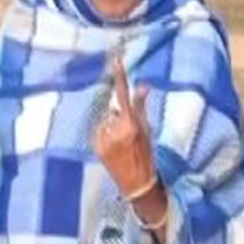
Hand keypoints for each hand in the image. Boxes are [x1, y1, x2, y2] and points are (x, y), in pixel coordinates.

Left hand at [92, 58, 156, 198]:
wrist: (137, 183)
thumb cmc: (146, 155)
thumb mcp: (147, 130)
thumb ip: (141, 107)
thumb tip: (143, 85)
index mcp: (131, 124)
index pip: (124, 95)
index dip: (120, 77)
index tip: (116, 60)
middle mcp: (116, 130)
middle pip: (113, 110)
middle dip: (119, 117)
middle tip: (128, 136)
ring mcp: (104, 139)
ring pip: (106, 121)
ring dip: (111, 128)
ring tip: (121, 145)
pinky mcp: (96, 147)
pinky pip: (99, 132)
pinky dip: (105, 137)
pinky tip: (113, 149)